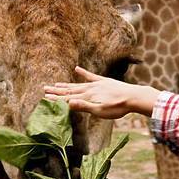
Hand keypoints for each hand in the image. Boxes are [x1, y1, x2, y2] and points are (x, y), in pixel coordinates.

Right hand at [43, 66, 160, 118]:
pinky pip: (91, 76)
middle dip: (57, 90)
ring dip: (67, 84)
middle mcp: (89, 89)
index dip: (56, 97)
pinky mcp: (104, 81)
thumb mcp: (100, 110)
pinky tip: (77, 68)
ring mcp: (97, 84)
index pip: (68, 98)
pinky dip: (83, 72)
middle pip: (70, 90)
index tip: (45, 96)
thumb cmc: (117, 107)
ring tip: (57, 83)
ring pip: (78, 84)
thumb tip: (67, 103)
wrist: (133, 97)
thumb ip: (83, 106)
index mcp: (87, 96)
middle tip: (45, 88)